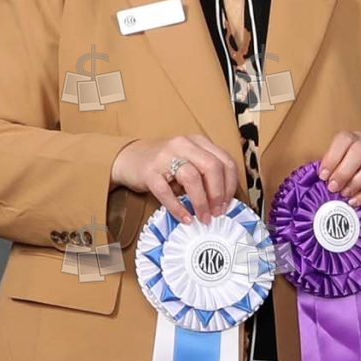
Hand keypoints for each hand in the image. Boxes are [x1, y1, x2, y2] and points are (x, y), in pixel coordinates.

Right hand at [112, 135, 237, 221]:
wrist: (129, 158)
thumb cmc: (165, 164)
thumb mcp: (190, 161)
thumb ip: (206, 174)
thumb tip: (223, 202)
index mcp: (198, 142)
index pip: (225, 161)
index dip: (230, 185)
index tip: (228, 203)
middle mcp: (183, 145)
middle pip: (212, 167)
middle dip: (218, 194)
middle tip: (217, 212)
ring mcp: (164, 157)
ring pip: (192, 177)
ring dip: (201, 202)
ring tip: (203, 217)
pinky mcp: (149, 172)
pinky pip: (165, 192)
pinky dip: (178, 208)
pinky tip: (185, 218)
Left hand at [317, 130, 360, 207]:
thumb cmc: (356, 177)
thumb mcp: (341, 169)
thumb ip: (330, 170)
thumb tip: (307, 180)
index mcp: (356, 140)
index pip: (345, 139)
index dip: (332, 156)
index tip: (322, 175)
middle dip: (343, 170)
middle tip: (332, 187)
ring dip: (357, 180)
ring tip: (345, 194)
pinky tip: (355, 201)